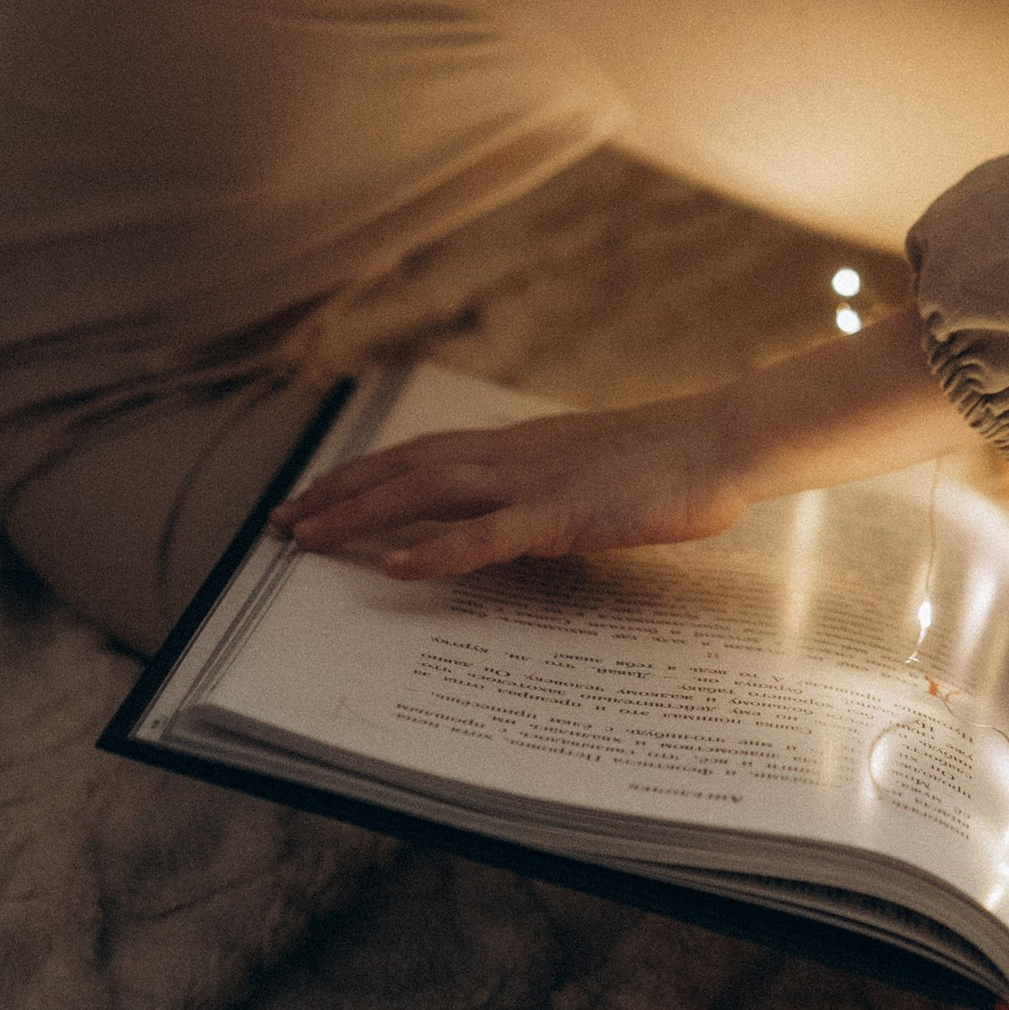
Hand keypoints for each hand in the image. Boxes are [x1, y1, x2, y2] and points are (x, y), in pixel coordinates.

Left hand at [275, 303, 977, 583]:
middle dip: (338, 494)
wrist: (727, 439)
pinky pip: (488, 537)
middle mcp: (513, 455)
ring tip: (309, 537)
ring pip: (427, 495)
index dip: (364, 472)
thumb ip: (547, 486)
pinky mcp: (563, 515)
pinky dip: (437, 553)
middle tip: (281, 521)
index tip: (315, 492)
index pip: (422, 453)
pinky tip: (397, 570)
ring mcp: (535, 482)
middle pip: (406, 469)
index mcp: (521, 445)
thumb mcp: (594, 469)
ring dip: (362, 517)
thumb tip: (515, 511)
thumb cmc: (674, 460)